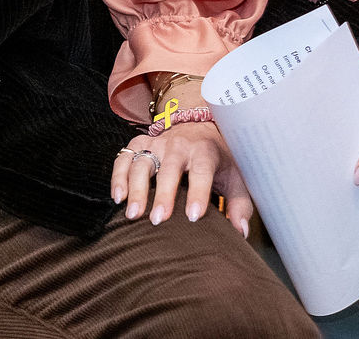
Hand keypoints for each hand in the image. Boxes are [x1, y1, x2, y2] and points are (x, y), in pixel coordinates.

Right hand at [111, 120, 251, 236]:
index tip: (194, 216)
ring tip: (133, 214)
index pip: (202, 170)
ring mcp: (158, 143)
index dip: (198, 192)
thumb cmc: (218, 159)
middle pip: (170, 168)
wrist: (199, 127)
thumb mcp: (235, 176)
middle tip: (158, 220)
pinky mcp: (141, 143)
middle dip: (163, 194)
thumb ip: (239, 204)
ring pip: (143, 162)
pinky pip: (125, 157)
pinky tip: (118, 197)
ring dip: (136, 187)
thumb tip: (240, 232)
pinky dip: (118, 175)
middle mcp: (180, 145)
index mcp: (205, 151)